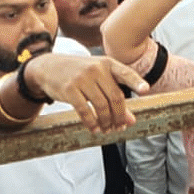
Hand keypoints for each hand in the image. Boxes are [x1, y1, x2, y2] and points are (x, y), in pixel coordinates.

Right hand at [23, 54, 147, 131]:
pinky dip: (92, 123)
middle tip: (120, 127)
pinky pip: (85, 111)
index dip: (136, 81)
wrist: (48, 67)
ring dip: (106, 122)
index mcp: (107, 63)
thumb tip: (130, 120)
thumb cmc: (78, 73)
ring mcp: (82, 78)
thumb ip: (115, 95)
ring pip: (101, 106)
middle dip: (120, 116)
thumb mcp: (98, 77)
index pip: (125, 73)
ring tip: (107, 130)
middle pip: (115, 97)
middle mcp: (96, 69)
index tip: (146, 90)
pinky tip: (95, 129)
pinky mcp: (69, 89)